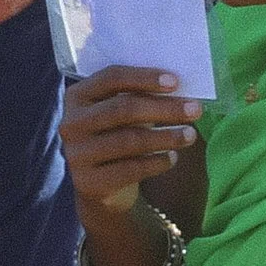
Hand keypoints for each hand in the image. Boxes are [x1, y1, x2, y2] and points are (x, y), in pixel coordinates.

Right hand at [59, 66, 201, 212]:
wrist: (100, 187)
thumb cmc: (117, 137)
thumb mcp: (120, 113)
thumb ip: (139, 97)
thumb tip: (181, 90)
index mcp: (77, 96)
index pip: (111, 78)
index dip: (144, 78)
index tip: (176, 82)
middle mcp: (71, 123)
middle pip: (122, 109)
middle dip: (163, 108)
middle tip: (195, 109)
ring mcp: (76, 154)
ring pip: (128, 140)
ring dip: (165, 136)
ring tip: (190, 135)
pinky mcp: (89, 182)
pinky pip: (130, 169)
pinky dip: (157, 162)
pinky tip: (172, 158)